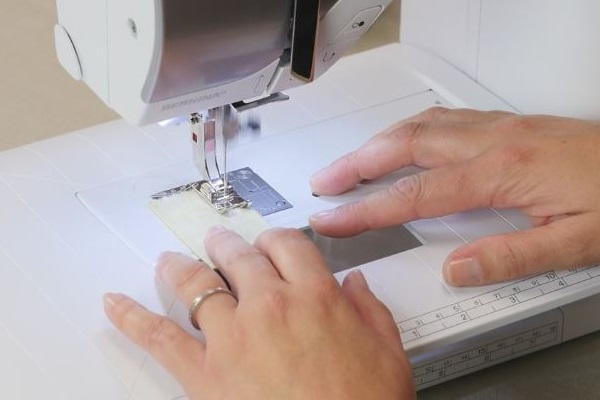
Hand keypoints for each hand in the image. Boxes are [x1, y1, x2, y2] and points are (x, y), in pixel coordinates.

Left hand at [103, 227, 414, 399]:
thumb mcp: (388, 355)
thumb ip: (372, 311)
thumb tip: (357, 285)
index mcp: (316, 297)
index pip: (288, 247)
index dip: (276, 239)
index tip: (270, 242)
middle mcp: (271, 307)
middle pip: (241, 258)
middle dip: (227, 244)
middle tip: (218, 240)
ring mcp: (233, 337)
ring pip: (197, 284)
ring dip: (182, 266)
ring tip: (171, 259)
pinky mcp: (204, 373)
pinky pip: (161, 337)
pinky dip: (132, 317)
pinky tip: (115, 304)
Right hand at [310, 108, 599, 286]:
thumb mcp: (578, 241)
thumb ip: (512, 257)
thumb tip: (457, 270)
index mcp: (503, 171)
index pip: (416, 193)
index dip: (368, 209)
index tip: (335, 220)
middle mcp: (493, 141)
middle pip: (405, 145)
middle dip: (356, 163)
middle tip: (325, 181)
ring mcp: (499, 127)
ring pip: (420, 125)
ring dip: (377, 142)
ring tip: (350, 162)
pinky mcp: (508, 124)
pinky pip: (443, 118)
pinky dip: (409, 129)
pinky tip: (403, 139)